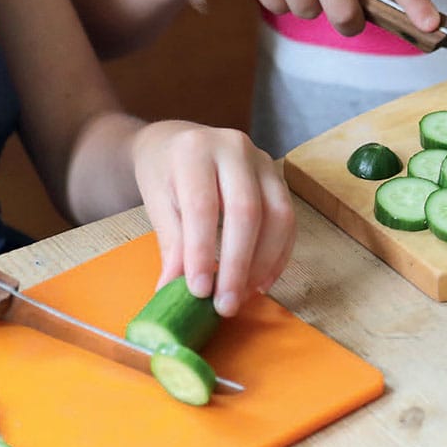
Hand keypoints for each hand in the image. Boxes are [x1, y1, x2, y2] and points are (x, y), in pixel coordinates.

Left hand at [132, 121, 295, 316]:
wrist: (178, 143)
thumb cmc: (164, 173)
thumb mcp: (157, 203)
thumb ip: (171, 245)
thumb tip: (172, 293)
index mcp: (195, 150)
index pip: (203, 206)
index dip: (203, 252)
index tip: (199, 291)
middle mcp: (234, 148)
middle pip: (246, 211)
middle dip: (238, 265)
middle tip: (225, 304)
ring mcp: (262, 161)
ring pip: (277, 216)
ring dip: (263, 264)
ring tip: (242, 296)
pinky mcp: (279, 178)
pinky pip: (289, 222)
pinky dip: (278, 257)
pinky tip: (260, 282)